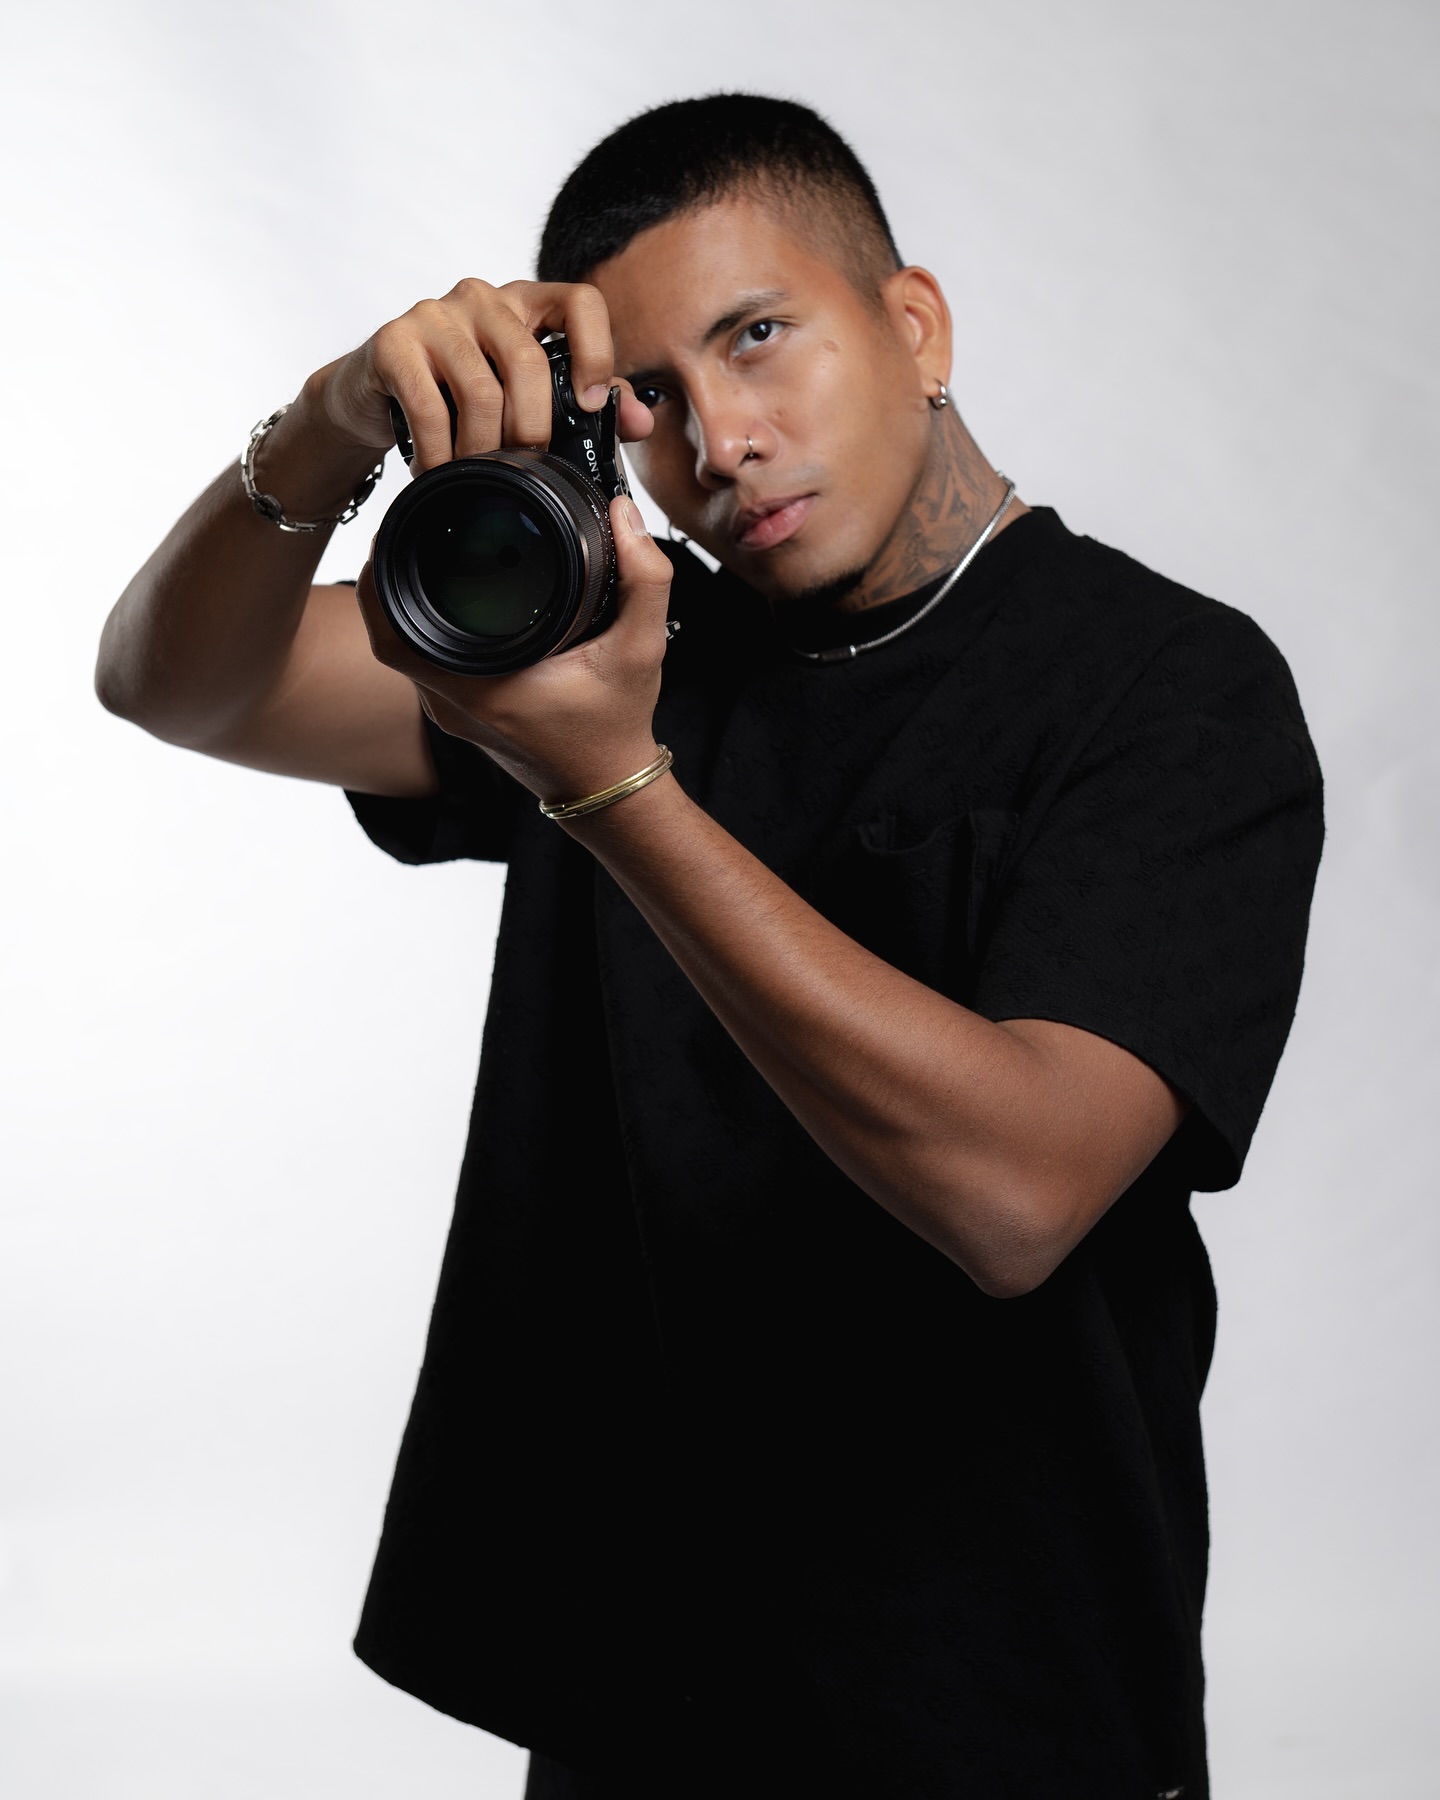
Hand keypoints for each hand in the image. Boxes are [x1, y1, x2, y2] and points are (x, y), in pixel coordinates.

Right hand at [307, 277, 655, 467]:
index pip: (581, 302)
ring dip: (483, 450)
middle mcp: (484, 297)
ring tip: (476, 477)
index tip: (592, 405)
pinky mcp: (394, 340)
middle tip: (523, 467)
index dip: (596, 352)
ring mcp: (436, 313)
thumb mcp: (523, 395)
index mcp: (528, 303)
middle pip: (529, 363)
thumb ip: (585, 403)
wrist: (374, 394)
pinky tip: (438, 471)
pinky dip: (439, 454)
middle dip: (532, 430)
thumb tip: (641, 423)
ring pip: (481, 391)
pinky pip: (431, 408)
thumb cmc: (460, 396)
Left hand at [353, 494, 675, 804]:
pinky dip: (427, 627)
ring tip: (423, 549)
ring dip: (406, 602)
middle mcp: (454, 704)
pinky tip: (446, 594)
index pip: (396, 635)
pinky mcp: (460, 714)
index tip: (394, 530)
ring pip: (404, 649)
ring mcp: (452, 713)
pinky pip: (425, 663)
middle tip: (408, 525)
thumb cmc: (617, 726)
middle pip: (389, 635)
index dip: (379, 580)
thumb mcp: (642, 649)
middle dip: (390, 576)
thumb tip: (625, 513)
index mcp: (482, 688)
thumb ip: (645, 579)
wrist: (607, 786)